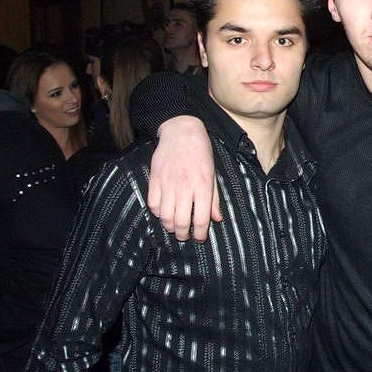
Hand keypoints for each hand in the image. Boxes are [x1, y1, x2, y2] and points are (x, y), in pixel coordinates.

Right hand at [147, 116, 220, 240]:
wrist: (182, 133)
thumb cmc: (201, 154)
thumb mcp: (213, 175)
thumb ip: (214, 199)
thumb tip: (217, 219)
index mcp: (203, 187)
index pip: (201, 219)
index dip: (200, 233)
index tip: (200, 238)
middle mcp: (185, 187)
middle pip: (181, 222)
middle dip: (182, 234)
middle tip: (185, 236)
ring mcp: (168, 184)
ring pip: (165, 217)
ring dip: (169, 226)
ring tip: (174, 227)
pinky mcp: (154, 180)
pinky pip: (153, 205)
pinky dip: (158, 213)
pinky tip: (163, 213)